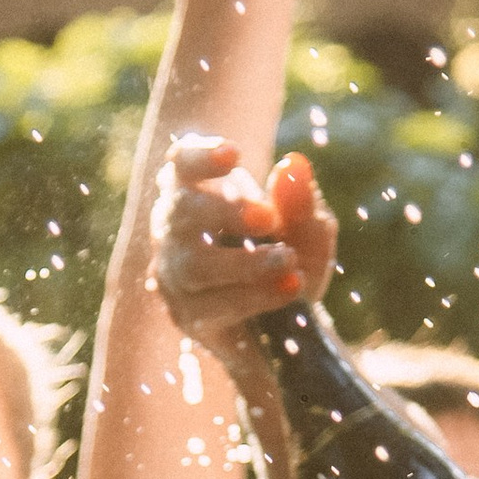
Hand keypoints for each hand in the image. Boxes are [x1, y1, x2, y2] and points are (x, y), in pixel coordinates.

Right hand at [152, 135, 337, 364]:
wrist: (281, 325)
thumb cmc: (283, 257)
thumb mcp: (304, 229)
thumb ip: (300, 203)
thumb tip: (294, 166)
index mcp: (194, 191)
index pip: (182, 163)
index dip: (201, 156)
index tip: (234, 154)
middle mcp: (175, 229)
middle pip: (183, 211)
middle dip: (226, 212)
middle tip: (269, 218)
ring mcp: (175, 274)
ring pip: (193, 265)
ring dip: (244, 262)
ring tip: (288, 261)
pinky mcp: (187, 315)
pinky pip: (211, 307)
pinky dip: (253, 297)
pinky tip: (288, 289)